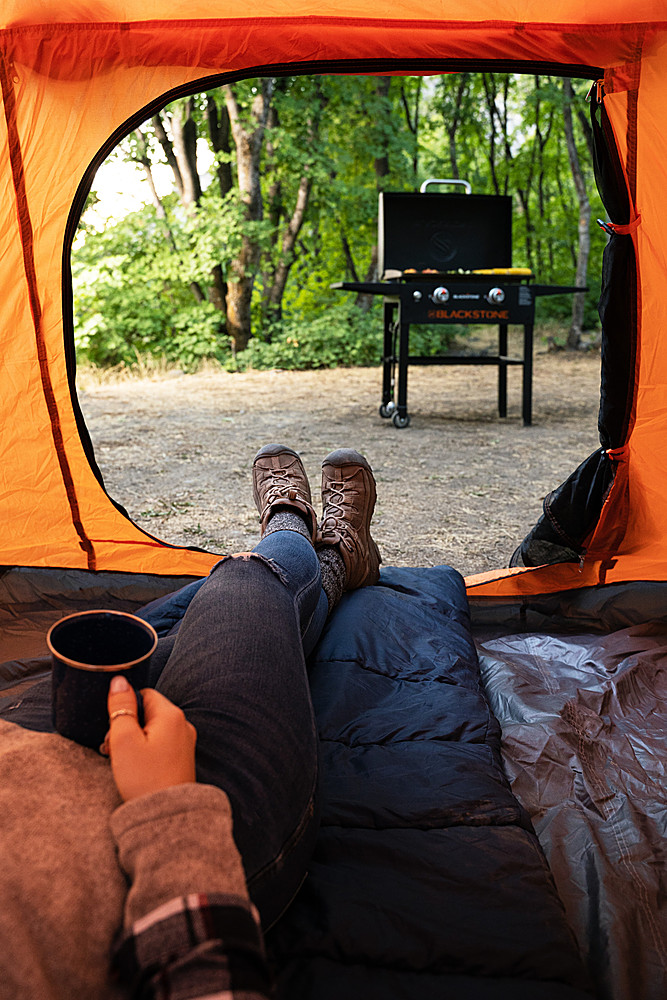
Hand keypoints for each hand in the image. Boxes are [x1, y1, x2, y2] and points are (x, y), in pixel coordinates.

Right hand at [104, 675, 196, 801]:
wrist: (167, 816)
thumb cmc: (145, 779)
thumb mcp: (124, 740)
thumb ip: (121, 707)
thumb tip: (120, 680)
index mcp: (171, 715)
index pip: (144, 694)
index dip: (124, 709)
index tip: (113, 729)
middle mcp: (183, 725)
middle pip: (148, 713)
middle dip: (127, 727)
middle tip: (113, 748)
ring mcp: (185, 743)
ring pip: (153, 730)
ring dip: (134, 741)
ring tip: (122, 761)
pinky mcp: (182, 760)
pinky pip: (160, 745)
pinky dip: (145, 752)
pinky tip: (135, 768)